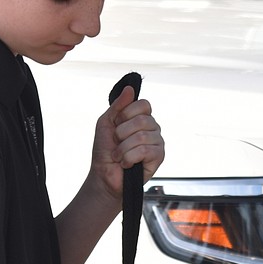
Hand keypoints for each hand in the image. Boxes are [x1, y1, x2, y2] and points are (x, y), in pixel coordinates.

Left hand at [90, 85, 164, 200]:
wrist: (103, 175)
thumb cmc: (104, 150)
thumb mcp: (106, 123)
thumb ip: (117, 106)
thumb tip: (130, 88)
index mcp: (141, 118)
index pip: (144, 104)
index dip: (127, 113)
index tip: (116, 124)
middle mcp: (152, 128)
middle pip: (143, 120)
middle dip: (122, 133)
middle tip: (117, 143)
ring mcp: (157, 142)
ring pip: (142, 136)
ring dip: (123, 148)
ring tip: (119, 156)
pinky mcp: (159, 157)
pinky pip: (145, 150)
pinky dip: (129, 158)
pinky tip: (126, 164)